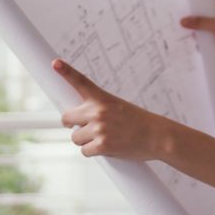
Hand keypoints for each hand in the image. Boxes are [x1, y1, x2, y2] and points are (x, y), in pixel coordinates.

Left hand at [54, 59, 172, 160]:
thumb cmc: (140, 123)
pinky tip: (108, 148)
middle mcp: (98, 111)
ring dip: (85, 140)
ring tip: (105, 138)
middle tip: (82, 127)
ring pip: (75, 138)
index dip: (66, 71)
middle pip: (66, 118)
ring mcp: (99, 128)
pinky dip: (93, 151)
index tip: (55, 63)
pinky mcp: (101, 145)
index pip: (81, 81)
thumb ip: (99, 109)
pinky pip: (84, 151)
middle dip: (72, 124)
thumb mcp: (120, 108)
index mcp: (103, 98)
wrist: (159, 137)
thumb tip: (79, 122)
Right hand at [180, 0, 214, 67]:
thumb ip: (200, 23)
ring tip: (184, 31)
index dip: (200, 0)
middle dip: (196, 18)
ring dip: (198, 31)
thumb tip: (183, 21)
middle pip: (206, 15)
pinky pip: (208, 39)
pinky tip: (194, 43)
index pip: (211, 0)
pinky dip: (202, 41)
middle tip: (182, 17)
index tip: (187, 0)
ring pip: (206, 28)